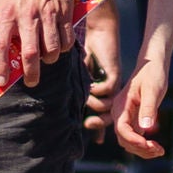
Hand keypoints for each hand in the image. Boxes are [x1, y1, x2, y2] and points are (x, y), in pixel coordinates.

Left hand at [0, 0, 78, 85]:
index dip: (0, 65)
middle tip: (30, 82)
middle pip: (30, 52)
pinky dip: (62, 49)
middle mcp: (27, 15)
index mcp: (7, 13)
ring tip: (44, 61)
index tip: (1, 81)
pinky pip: (66, 40)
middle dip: (31, 73)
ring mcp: (48, 14)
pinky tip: (56, 48)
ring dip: (48, 60)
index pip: (1, 45)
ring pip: (51, 49)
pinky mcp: (64, 12)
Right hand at [80, 0, 120, 138]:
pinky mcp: (114, 74)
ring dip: (95, 104)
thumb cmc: (86, 52)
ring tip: (86, 98)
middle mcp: (109, 91)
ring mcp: (113, 83)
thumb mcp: (77, 74)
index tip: (95, 141)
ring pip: (108, 105)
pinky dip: (98, 91)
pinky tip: (91, 86)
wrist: (99, 31)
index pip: (102, 116)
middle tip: (87, 123)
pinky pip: (108, 90)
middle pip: (109, 115)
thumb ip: (73, 88)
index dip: (99, 128)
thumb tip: (57, 102)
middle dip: (99, 123)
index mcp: (101, 93)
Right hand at [112, 54, 169, 160]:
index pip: (122, 129)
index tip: (150, 145)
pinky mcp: (132, 120)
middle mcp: (119, 113)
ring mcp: (125, 118)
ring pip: (128, 142)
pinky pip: (134, 138)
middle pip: (124, 140)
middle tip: (160, 150)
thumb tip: (146, 127)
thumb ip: (149, 108)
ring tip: (160, 151)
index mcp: (121, 106)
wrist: (152, 66)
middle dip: (140, 148)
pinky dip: (144, 145)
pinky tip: (157, 147)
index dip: (134, 140)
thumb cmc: (152, 75)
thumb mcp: (153, 90)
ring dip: (142, 150)